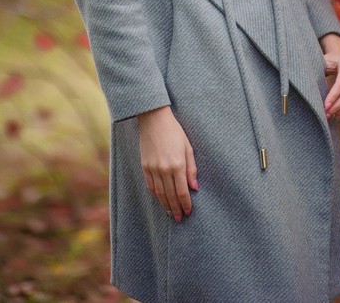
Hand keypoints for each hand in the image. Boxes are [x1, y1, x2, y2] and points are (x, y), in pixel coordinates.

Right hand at [137, 106, 197, 220]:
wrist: (154, 120)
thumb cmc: (174, 131)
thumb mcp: (188, 147)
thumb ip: (191, 168)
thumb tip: (195, 187)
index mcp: (177, 164)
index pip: (182, 191)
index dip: (186, 204)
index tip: (188, 212)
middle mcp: (164, 169)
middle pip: (171, 195)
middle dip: (176, 209)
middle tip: (180, 218)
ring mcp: (153, 169)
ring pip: (160, 193)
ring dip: (166, 205)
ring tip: (171, 214)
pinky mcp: (144, 167)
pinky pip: (150, 186)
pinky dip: (156, 196)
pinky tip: (160, 200)